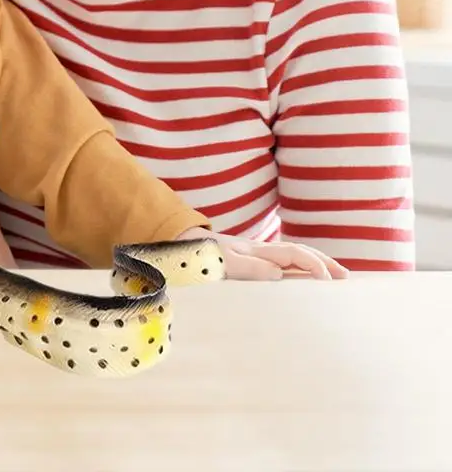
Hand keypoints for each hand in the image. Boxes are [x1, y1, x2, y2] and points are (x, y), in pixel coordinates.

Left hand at [179, 226, 348, 280]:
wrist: (182, 247)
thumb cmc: (201, 258)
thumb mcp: (222, 264)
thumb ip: (248, 268)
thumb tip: (279, 274)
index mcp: (258, 250)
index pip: (294, 254)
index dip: (313, 265)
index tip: (328, 281)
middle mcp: (261, 250)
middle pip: (300, 252)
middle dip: (324, 263)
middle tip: (346, 278)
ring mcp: (258, 254)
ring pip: (294, 256)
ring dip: (316, 264)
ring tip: (337, 277)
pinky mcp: (253, 261)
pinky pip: (283, 262)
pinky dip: (301, 268)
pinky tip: (307, 279)